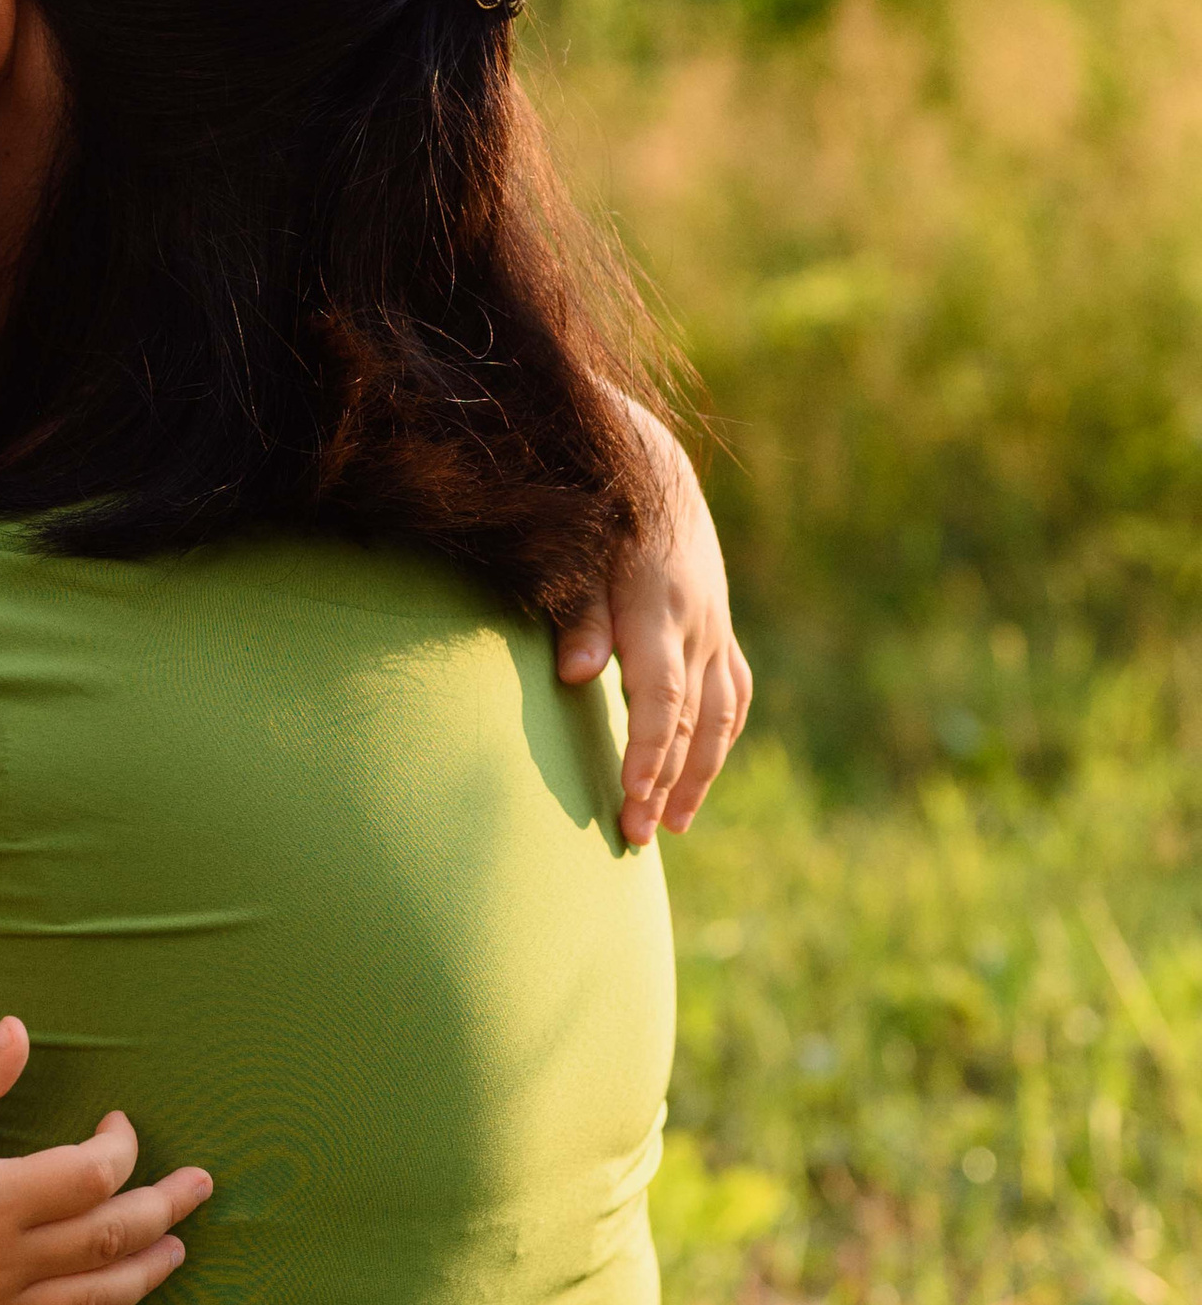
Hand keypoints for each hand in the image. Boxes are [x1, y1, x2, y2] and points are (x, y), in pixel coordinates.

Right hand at [0, 1019, 212, 1304]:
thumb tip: (22, 1030)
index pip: (94, 1176)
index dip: (123, 1147)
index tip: (116, 1124)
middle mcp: (1, 1263)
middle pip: (110, 1240)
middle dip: (164, 1210)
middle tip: (197, 1188)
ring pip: (88, 1304)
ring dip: (142, 1278)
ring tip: (173, 1254)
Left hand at [558, 408, 752, 845]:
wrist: (650, 466)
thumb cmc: (597, 515)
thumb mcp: (578, 555)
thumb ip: (576, 615)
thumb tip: (572, 675)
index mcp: (657, 607)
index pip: (660, 696)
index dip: (647, 749)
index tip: (630, 796)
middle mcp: (696, 623)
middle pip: (688, 720)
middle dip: (663, 782)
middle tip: (634, 838)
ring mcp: (715, 627)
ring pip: (718, 715)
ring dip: (697, 774)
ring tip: (672, 826)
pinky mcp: (719, 629)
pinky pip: (731, 695)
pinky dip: (717, 740)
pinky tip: (696, 780)